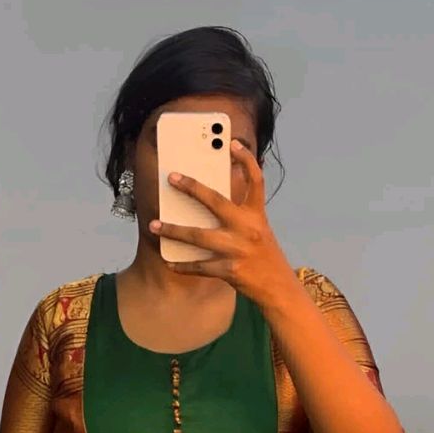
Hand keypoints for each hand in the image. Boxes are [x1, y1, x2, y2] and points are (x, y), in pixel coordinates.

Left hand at [149, 141, 296, 307]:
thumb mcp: (259, 230)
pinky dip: (183, 265)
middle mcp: (248, 228)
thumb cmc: (265, 257)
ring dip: (174, 230)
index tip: (232, 143)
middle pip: (216, 202)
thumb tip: (209, 202)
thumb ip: (241, 215)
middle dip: (192, 188)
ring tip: (154, 225)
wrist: (278, 289)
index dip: (246, 160)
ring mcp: (238, 249)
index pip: (255, 180)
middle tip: (171, 178)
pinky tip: (170, 262)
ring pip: (199, 236)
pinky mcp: (230, 270)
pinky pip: (200, 266)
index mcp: (256, 215)